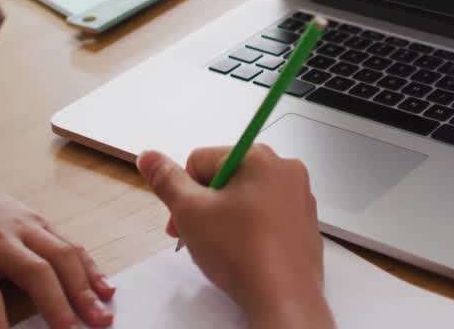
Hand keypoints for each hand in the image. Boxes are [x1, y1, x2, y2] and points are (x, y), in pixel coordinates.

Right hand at [136, 146, 331, 326]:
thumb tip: (148, 156)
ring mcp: (299, 196)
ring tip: (221, 248)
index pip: (201, 160)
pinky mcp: (305, 222)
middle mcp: (284, 169)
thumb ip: (166, 180)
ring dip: (226, 217)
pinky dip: (251, 229)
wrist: (283, 297)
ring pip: (246, 197)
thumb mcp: (189, 212)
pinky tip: (244, 252)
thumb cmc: (240, 252)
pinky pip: (267, 215)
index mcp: (258, 156)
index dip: (184, 192)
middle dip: (204, 206)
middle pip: (225, 177)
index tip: (182, 221)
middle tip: (196, 237)